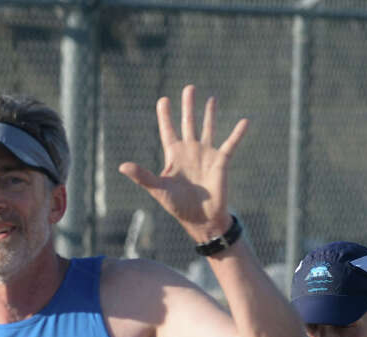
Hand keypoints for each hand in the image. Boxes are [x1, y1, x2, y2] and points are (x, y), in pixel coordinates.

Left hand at [117, 84, 247, 242]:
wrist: (201, 219)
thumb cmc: (177, 206)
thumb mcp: (158, 189)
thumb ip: (142, 176)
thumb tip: (122, 166)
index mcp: (174, 156)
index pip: (168, 130)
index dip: (165, 116)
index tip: (163, 100)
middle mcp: (190, 152)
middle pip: (188, 123)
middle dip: (188, 106)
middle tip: (189, 88)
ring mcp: (206, 155)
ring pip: (208, 128)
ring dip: (210, 113)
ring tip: (211, 97)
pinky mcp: (221, 161)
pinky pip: (231, 144)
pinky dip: (238, 133)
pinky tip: (245, 120)